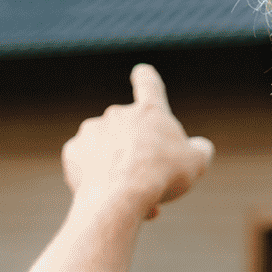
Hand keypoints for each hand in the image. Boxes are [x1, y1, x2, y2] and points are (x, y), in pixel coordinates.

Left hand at [61, 64, 214, 221]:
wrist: (120, 195)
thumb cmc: (162, 175)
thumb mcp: (197, 163)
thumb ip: (199, 150)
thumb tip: (199, 148)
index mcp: (148, 111)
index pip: (148, 84)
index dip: (146, 78)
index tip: (140, 73)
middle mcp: (117, 114)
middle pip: (129, 133)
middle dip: (138, 156)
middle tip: (150, 183)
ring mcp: (91, 131)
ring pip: (108, 152)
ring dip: (119, 171)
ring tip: (133, 198)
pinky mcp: (72, 152)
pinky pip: (87, 165)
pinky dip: (97, 179)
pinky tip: (108, 196)